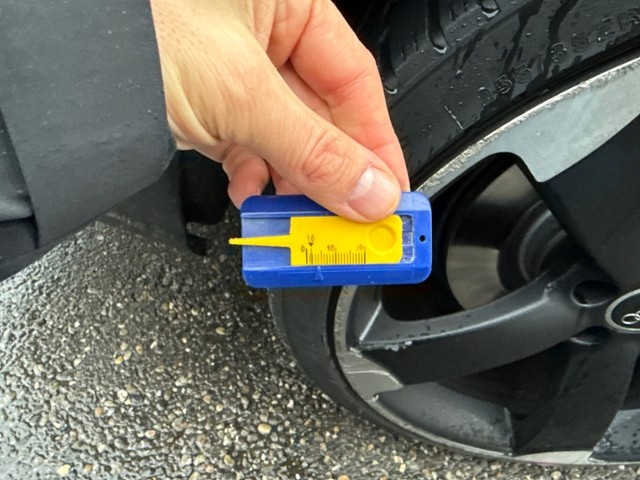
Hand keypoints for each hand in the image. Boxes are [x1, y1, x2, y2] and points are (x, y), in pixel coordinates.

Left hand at [150, 0, 408, 221]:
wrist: (49, 53)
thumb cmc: (126, 28)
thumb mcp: (240, 93)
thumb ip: (312, 148)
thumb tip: (369, 189)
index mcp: (288, 3)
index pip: (354, 80)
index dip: (376, 143)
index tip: (391, 191)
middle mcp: (263, 31)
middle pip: (320, 114)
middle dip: (334, 172)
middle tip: (354, 218)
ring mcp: (233, 69)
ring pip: (285, 136)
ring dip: (293, 182)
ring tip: (301, 218)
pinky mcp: (206, 102)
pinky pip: (247, 144)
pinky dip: (253, 176)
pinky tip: (253, 197)